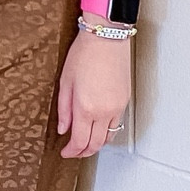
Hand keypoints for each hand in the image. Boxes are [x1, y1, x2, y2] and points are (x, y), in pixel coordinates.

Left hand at [57, 28, 130, 157]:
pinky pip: (117, 125)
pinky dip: (107, 132)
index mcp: (86, 107)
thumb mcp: (65, 80)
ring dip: (97, 144)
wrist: (106, 38)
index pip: (80, 141)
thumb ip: (64, 109)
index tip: (65, 152)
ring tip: (86, 142)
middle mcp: (104, 111)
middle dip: (84, 152)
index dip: (72, 151)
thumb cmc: (84, 53)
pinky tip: (98, 128)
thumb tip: (63, 128)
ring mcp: (117, 107)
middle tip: (74, 152)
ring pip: (109, 138)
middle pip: (96, 145)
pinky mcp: (125, 101)